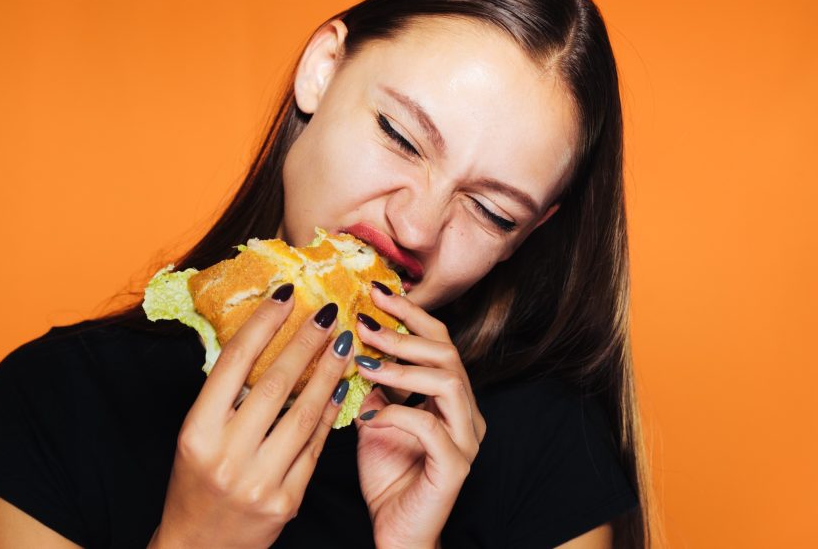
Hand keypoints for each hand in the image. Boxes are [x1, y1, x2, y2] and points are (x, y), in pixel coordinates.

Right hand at [150, 286, 353, 548]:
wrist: (198, 548)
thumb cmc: (196, 482)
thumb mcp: (196, 436)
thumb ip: (225, 396)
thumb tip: (264, 339)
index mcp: (197, 433)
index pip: (234, 364)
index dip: (263, 324)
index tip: (285, 295)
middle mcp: (227, 456)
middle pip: (275, 385)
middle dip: (305, 342)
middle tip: (327, 311)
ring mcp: (260, 481)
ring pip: (303, 414)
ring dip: (327, 373)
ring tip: (342, 343)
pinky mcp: (288, 502)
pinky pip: (315, 448)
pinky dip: (329, 414)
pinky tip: (339, 387)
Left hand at [352, 286, 486, 548]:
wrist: (397, 534)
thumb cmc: (388, 478)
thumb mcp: (373, 420)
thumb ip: (371, 387)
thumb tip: (351, 345)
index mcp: (452, 398)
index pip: (439, 341)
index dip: (410, 315)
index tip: (376, 292)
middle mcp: (466, 413)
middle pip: (447, 353)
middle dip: (404, 332)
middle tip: (366, 322)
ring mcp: (466, 439)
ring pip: (447, 381)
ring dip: (401, 366)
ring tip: (364, 362)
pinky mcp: (455, 465)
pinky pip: (431, 425)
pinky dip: (397, 412)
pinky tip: (369, 415)